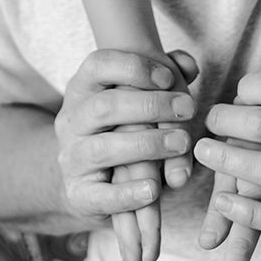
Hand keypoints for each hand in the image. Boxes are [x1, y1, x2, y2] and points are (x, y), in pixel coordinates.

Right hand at [54, 48, 197, 260]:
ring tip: (182, 144)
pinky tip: (155, 190)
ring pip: (104, 148)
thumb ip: (169, 77)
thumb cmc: (125, 127)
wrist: (93, 179)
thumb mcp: (142, 98)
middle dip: (151, 106)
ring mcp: (71, 156)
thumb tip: (188, 66)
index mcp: (83, 87)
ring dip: (148, 146)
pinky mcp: (77, 193)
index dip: (134, 68)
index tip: (170, 77)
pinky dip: (128, 193)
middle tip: (188, 109)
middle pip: (104, 106)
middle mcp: (72, 119)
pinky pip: (100, 194)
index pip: (98, 65)